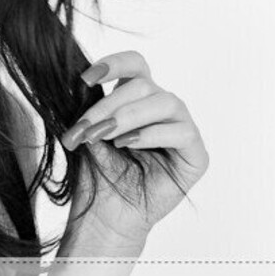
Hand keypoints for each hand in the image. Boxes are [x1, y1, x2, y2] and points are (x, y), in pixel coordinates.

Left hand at [59, 51, 208, 244]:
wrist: (105, 211)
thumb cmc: (97, 170)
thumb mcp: (88, 129)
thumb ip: (89, 102)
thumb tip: (78, 76)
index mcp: (136, 97)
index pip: (135, 64)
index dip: (114, 63)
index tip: (86, 78)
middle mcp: (162, 109)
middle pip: (144, 85)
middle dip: (109, 105)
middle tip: (86, 127)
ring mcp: (182, 129)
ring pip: (166, 102)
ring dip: (129, 117)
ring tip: (105, 137)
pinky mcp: (196, 155)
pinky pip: (183, 132)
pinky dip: (151, 135)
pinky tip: (128, 145)